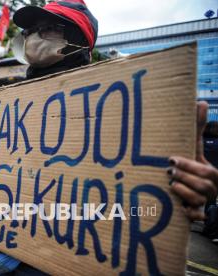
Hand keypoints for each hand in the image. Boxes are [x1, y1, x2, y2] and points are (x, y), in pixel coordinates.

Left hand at [169, 101, 217, 220]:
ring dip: (182, 192)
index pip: (206, 171)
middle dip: (184, 177)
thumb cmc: (191, 167)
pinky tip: (180, 209)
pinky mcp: (197, 214)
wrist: (193, 191)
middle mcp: (212, 190)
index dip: (189, 166)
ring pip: (198, 200)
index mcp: (213, 173)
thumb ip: (197, 128)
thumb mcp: (193, 149)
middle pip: (203, 186)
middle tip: (168, 172)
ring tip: (170, 184)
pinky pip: (197, 217)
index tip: (171, 159)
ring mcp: (205, 203)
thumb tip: (202, 102)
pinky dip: (190, 214)